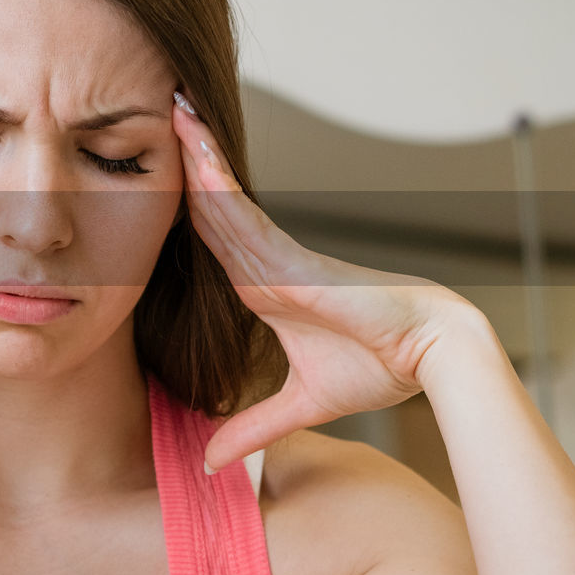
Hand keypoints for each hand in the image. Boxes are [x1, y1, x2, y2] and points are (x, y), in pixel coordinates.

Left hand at [171, 95, 476, 471]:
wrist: (433, 355)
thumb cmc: (382, 368)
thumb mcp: (300, 406)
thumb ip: (253, 428)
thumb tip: (211, 464)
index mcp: (261, 289)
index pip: (207, 242)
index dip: (177, 211)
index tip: (141, 185)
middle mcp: (263, 264)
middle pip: (206, 208)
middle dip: (178, 166)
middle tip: (144, 119)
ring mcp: (276, 255)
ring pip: (220, 200)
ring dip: (193, 156)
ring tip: (166, 110)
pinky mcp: (292, 257)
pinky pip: (245, 214)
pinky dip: (217, 183)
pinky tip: (193, 153)